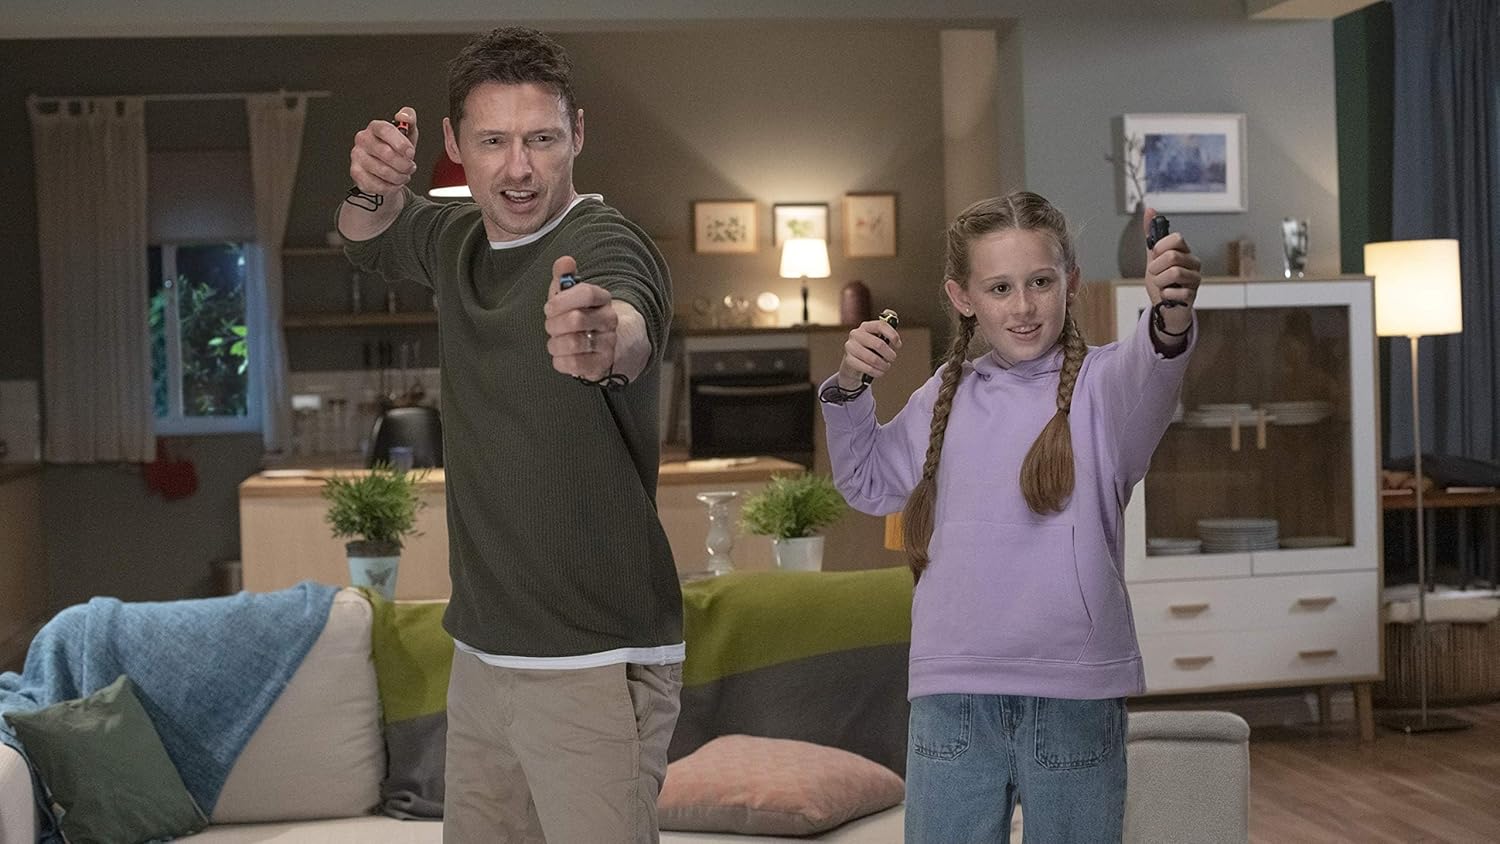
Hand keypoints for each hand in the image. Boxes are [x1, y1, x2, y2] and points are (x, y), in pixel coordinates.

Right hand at [349, 107, 419, 197]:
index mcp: (375, 127)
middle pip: (386, 153)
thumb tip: (404, 116)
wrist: (386, 169)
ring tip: (403, 175)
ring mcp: (357, 156)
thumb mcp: (408, 133)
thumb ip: (409, 120)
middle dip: (404, 164)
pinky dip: (390, 187)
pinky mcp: (355, 172)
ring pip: (383, 171)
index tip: (411, 153)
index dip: (400, 143)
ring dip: (399, 177)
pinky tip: (393, 183)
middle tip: (410, 167)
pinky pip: (376, 184)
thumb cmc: (396, 149)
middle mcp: (363, 139)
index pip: (385, 130)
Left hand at [544, 256, 618, 380]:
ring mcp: (608, 343)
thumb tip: (565, 261)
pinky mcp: (601, 364)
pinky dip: (560, 361)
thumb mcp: (568, 295)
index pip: (587, 293)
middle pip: (576, 320)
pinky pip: (574, 364)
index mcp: (602, 299)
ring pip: (573, 343)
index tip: (549, 307)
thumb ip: (564, 276)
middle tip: (550, 326)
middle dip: (554, 324)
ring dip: (555, 343)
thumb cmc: (577, 316)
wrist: (596, 346)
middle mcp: (609, 320)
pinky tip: (561, 355)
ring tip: (555, 342)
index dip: (562, 300)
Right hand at [837, 317, 901, 389]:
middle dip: (889, 354)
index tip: (898, 345)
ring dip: (883, 365)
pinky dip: (876, 372)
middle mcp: (856, 334)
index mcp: (866, 326)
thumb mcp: (878, 337)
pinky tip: (880, 372)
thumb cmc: (869, 349)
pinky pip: (867, 368)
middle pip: (878, 344)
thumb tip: (891, 313)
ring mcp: (850, 347)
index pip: (881, 325)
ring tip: (886, 366)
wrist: (854, 364)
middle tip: (892, 358)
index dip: (892, 335)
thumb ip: (886, 326)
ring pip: (872, 358)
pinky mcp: (848, 360)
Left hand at [1143, 208, 1200, 335]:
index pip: (1177, 238)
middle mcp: (1193, 263)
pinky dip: (1165, 295)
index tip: (1155, 255)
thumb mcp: (1153, 258)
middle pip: (1173, 256)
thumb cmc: (1161, 282)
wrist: (1164, 308)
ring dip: (1160, 281)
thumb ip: (1151, 236)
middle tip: (1156, 274)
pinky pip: (1176, 291)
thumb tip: (1149, 209)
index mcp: (1184, 251)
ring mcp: (1195, 279)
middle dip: (1156, 267)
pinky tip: (1167, 296)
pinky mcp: (1193, 295)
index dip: (1161, 247)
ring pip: (1174, 273)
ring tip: (1162, 285)